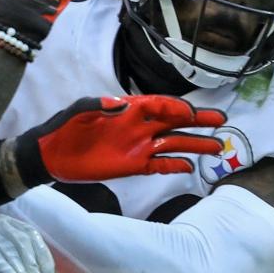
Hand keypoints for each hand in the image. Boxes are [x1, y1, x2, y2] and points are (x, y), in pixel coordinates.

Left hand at [10, 95, 226, 185]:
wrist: (51, 155)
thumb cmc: (64, 127)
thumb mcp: (78, 111)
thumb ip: (98, 104)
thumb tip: (120, 105)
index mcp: (128, 109)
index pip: (160, 106)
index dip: (178, 108)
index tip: (193, 114)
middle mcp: (138, 126)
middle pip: (175, 123)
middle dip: (198, 122)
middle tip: (222, 121)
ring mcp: (138, 147)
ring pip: (173, 144)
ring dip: (194, 145)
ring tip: (218, 146)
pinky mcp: (133, 166)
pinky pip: (159, 165)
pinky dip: (174, 165)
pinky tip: (191, 168)